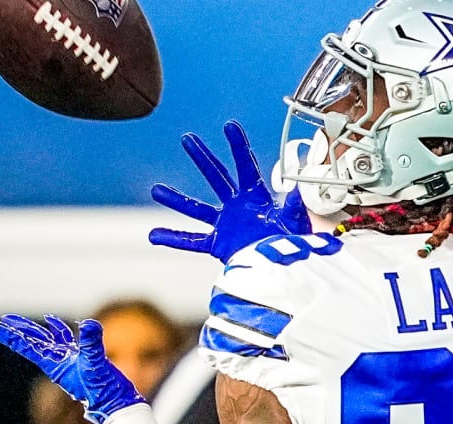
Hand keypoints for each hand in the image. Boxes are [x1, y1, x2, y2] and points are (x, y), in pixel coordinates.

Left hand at [0, 314, 144, 423]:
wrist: (116, 406)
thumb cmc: (104, 391)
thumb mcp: (97, 366)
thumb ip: (92, 344)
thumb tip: (89, 323)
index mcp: (52, 363)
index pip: (20, 343)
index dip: (1, 333)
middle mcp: (55, 361)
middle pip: (24, 341)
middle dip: (3, 331)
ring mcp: (66, 360)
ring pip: (41, 339)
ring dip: (25, 328)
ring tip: (9, 319)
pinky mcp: (79, 359)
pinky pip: (63, 340)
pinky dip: (57, 329)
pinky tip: (52, 320)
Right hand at [149, 120, 310, 262]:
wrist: (281, 267)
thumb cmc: (290, 244)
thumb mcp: (296, 222)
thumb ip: (294, 205)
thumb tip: (297, 189)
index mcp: (256, 197)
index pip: (245, 166)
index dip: (238, 146)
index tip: (229, 126)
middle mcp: (236, 206)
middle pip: (216, 177)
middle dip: (202, 158)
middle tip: (188, 139)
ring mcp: (225, 224)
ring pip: (197, 208)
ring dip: (176, 199)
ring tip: (156, 190)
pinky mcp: (218, 244)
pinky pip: (192, 241)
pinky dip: (173, 239)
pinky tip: (154, 235)